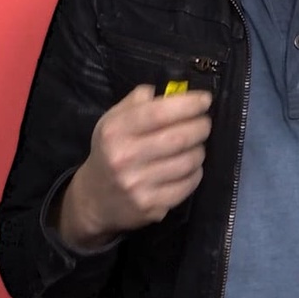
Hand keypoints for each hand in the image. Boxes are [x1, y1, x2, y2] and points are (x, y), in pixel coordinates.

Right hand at [54, 84, 211, 247]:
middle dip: (200, 126)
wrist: (93, 199)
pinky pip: (186, 186)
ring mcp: (138, 185)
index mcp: (116, 131)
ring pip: (187, 162)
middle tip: (205, 122)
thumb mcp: (113, 119)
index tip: (205, 100)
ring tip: (198, 144)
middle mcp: (125, 158)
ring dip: (200, 149)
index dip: (187, 104)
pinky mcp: (150, 207)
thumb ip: (138, 100)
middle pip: (178, 138)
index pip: (159, 113)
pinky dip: (196, 173)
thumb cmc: (110, 150)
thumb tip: (172, 91)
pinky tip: (191, 166)